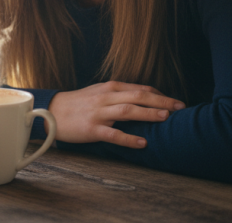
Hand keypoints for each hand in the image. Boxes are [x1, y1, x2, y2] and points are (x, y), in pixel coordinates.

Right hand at [47, 81, 184, 148]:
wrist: (52, 112)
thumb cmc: (78, 103)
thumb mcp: (99, 92)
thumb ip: (119, 93)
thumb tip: (143, 96)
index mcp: (110, 87)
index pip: (140, 88)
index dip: (159, 94)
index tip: (175, 101)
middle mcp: (106, 97)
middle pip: (138, 96)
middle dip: (161, 101)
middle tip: (180, 108)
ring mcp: (99, 113)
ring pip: (128, 111)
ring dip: (148, 113)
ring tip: (166, 117)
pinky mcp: (92, 129)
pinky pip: (113, 134)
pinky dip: (129, 138)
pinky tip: (142, 143)